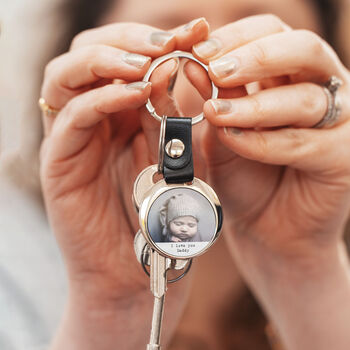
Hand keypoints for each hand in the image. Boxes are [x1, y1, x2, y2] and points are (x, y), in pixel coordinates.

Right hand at [39, 19, 208, 348]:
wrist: (140, 268)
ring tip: (148, 60)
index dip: (160, 38)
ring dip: (109, 57)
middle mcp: (93, 117)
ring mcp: (73, 137)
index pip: (129, 56)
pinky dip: (102, 97)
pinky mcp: (59, 162)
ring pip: (69, 74)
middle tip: (172, 41)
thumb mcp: (184, 157)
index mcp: (122, 112)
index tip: (199, 31)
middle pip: (93, 53)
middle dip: (132, 38)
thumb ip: (182, 117)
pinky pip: (72, 117)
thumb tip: (192, 68)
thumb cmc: (167, 214)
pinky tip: (136, 91)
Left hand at [185, 14, 349, 349]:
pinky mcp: (343, 156)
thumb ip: (211, 99)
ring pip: (305, 97)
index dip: (236, 37)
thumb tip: (190, 64)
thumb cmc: (241, 177)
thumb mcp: (219, 132)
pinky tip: (234, 141)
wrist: (263, 227)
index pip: (272, 33)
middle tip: (214, 69)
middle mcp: (321, 91)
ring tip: (215, 113)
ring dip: (254, 105)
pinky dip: (264, 141)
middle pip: (301, 50)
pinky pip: (304, 142)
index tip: (199, 49)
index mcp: (290, 77)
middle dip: (254, 57)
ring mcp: (339, 122)